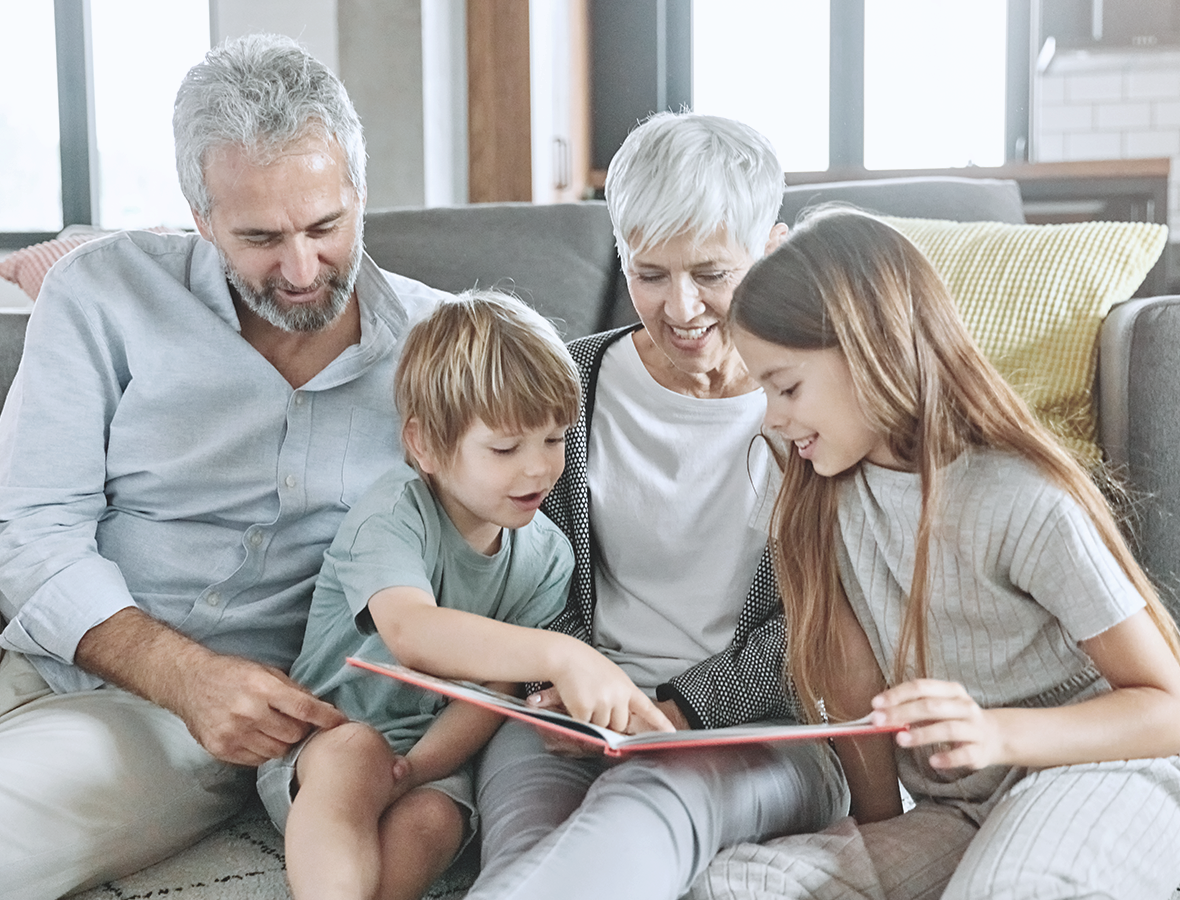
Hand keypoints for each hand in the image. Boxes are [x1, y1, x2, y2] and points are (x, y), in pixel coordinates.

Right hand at [74, 608, 347, 766]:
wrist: (188, 682)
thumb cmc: (232, 673)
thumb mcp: (265, 671)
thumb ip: (292, 690)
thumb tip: (322, 708)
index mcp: (262, 687)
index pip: (304, 707)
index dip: (326, 717)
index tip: (340, 722)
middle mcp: (248, 711)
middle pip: (293, 734)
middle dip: (303, 731)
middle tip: (303, 726)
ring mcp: (233, 733)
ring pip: (277, 751)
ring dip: (285, 744)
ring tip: (280, 731)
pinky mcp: (222, 749)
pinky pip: (257, 760)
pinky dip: (266, 752)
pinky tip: (262, 738)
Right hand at [544, 643, 674, 733]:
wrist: (565, 656)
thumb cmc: (586, 666)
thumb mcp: (611, 677)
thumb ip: (619, 697)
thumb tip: (619, 725)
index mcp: (626, 687)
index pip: (647, 707)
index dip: (659, 722)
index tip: (671, 732)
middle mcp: (617, 696)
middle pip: (620, 725)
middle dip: (610, 721)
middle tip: (597, 704)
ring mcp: (602, 703)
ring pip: (602, 727)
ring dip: (593, 719)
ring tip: (585, 698)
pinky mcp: (585, 709)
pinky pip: (585, 726)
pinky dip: (579, 718)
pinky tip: (575, 701)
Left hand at [870, 679, 1003, 770]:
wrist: (996, 736)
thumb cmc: (957, 719)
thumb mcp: (939, 708)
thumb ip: (913, 710)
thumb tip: (882, 715)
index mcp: (951, 691)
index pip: (921, 687)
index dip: (897, 695)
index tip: (876, 704)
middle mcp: (964, 707)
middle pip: (931, 706)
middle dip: (903, 712)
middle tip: (879, 721)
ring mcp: (974, 729)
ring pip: (947, 729)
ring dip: (921, 734)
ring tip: (900, 740)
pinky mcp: (980, 751)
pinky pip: (964, 754)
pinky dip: (948, 757)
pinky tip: (932, 761)